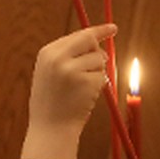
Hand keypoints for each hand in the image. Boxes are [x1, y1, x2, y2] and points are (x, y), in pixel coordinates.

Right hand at [19, 24, 115, 158]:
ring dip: (98, 72)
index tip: (112, 28)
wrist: (50, 130)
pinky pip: (102, 77)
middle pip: (89, 40)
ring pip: (99, 59)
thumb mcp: (50, 74)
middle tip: (107, 55)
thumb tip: (97, 45)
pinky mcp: (85, 82)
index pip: (77, 35)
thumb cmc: (51, 104)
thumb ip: (67, 57)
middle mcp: (58, 57)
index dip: (97, 32)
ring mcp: (72, 69)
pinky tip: (85, 97)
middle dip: (102, 44)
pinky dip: (99, 86)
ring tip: (83, 89)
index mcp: (47, 53)